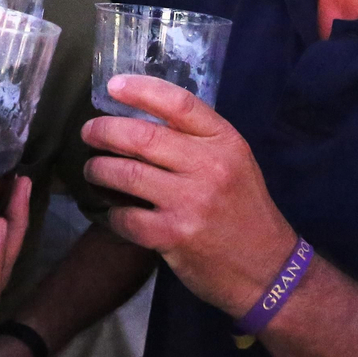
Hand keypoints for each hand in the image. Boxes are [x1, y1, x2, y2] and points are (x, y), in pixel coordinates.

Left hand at [81, 74, 293, 317]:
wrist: (268, 270)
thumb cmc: (245, 211)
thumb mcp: (235, 164)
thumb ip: (198, 141)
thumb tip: (143, 118)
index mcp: (225, 142)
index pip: (178, 103)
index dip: (140, 90)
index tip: (113, 86)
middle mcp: (209, 166)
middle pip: (142, 136)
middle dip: (105, 131)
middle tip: (89, 132)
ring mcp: (190, 201)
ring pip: (126, 174)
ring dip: (99, 169)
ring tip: (92, 170)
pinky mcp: (174, 235)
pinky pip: (126, 217)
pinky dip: (113, 213)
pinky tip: (113, 212)